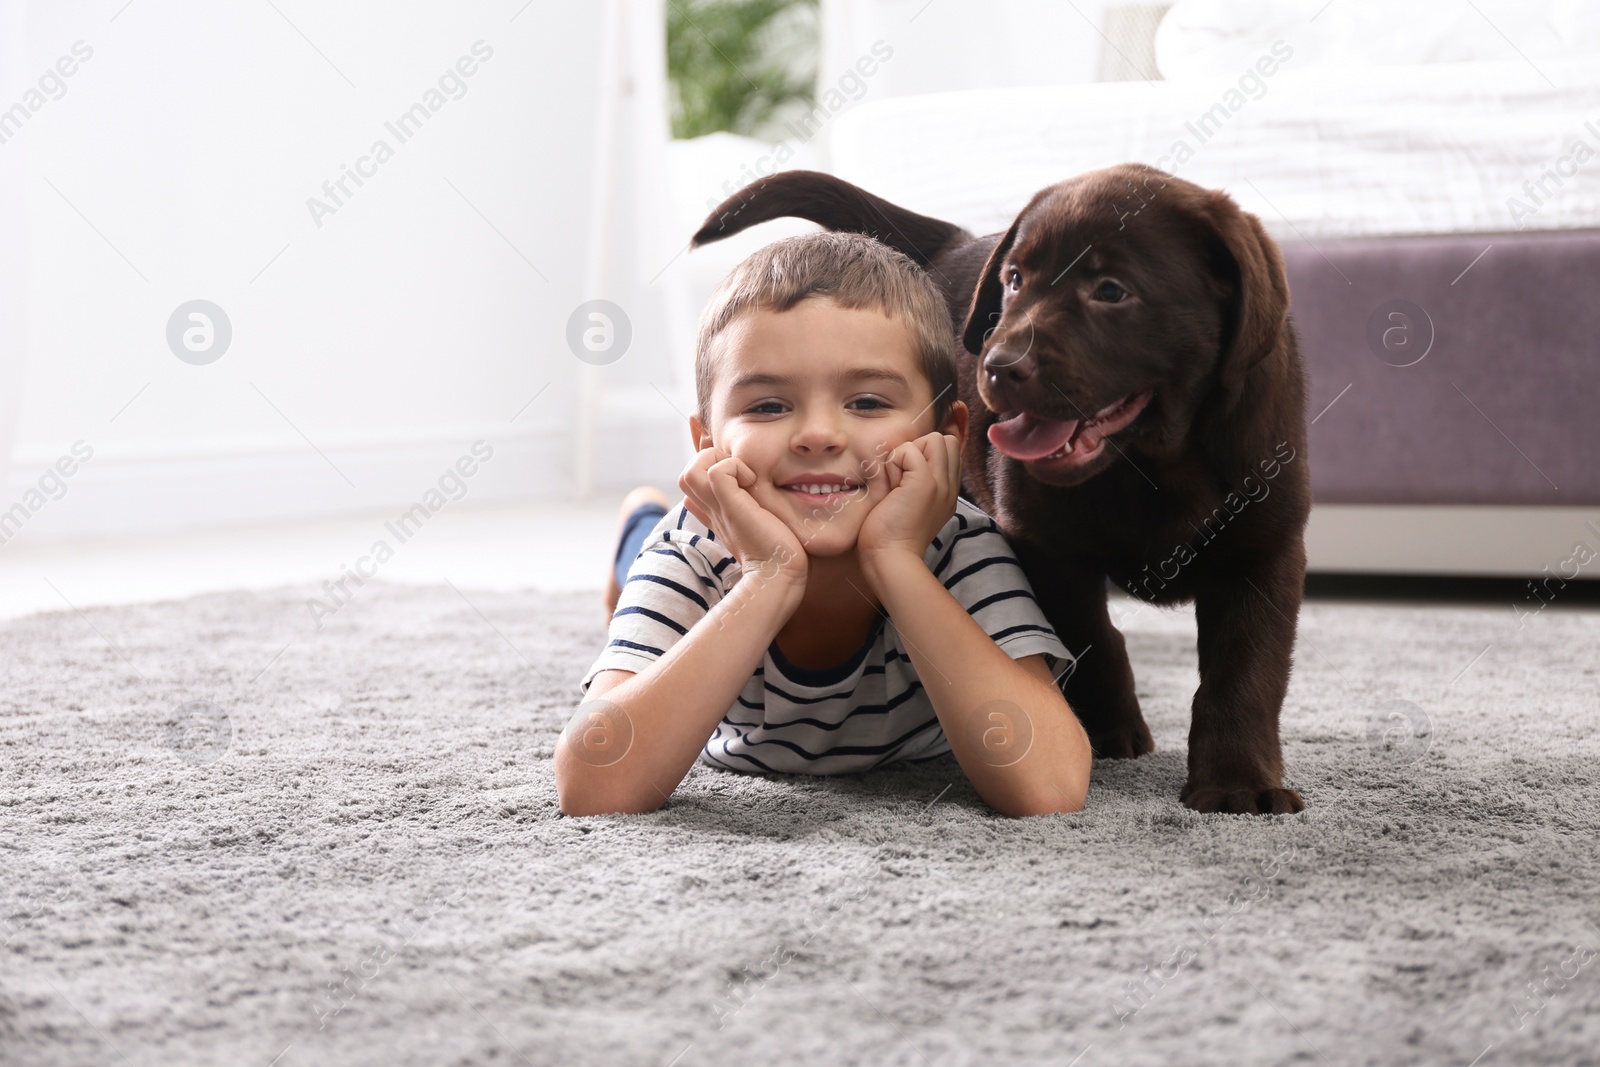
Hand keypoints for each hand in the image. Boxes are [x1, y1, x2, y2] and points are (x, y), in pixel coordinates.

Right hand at [678, 446, 807, 586]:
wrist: (779, 574)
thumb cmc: (777, 552)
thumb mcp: (759, 524)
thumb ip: (752, 510)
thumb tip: (753, 494)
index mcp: (716, 515)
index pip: (694, 488)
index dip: (709, 473)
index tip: (737, 478)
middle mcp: (712, 510)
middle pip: (686, 476)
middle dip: (711, 462)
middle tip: (741, 473)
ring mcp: (718, 508)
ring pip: (691, 471)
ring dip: (716, 462)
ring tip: (744, 475)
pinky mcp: (731, 505)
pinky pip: (717, 471)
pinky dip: (734, 466)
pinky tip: (753, 480)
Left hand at [858, 431, 959, 573]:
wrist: (890, 558)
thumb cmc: (888, 536)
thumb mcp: (909, 505)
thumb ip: (914, 483)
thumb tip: (904, 459)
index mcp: (948, 492)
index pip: (949, 450)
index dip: (925, 454)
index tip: (906, 478)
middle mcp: (950, 486)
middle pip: (946, 440)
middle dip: (919, 449)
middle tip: (901, 478)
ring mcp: (941, 483)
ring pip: (934, 438)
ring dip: (907, 454)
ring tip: (896, 482)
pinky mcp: (925, 482)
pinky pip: (910, 449)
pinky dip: (894, 462)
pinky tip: (890, 487)